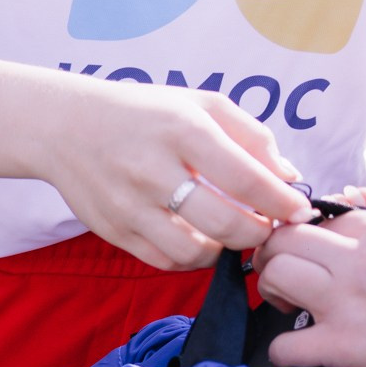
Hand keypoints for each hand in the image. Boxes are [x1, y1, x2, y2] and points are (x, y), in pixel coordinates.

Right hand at [35, 84, 312, 269]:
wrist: (66, 128)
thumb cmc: (145, 114)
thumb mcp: (200, 105)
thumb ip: (250, 137)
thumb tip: (288, 177)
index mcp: (183, 131)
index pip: (247, 179)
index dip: (282, 202)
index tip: (299, 210)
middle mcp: (154, 170)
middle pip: (225, 223)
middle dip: (258, 232)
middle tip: (266, 227)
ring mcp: (130, 206)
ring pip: (195, 251)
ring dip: (223, 249)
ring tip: (229, 234)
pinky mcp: (113, 231)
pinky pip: (164, 260)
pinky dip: (190, 257)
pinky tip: (197, 240)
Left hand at [261, 208, 365, 366]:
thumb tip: (356, 232)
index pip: (316, 216)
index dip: (302, 236)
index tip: (307, 257)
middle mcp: (362, 256)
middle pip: (283, 239)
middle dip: (272, 259)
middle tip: (286, 285)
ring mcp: (349, 299)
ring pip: (274, 276)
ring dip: (272, 295)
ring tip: (293, 313)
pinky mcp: (346, 345)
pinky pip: (282, 345)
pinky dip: (283, 354)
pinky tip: (302, 356)